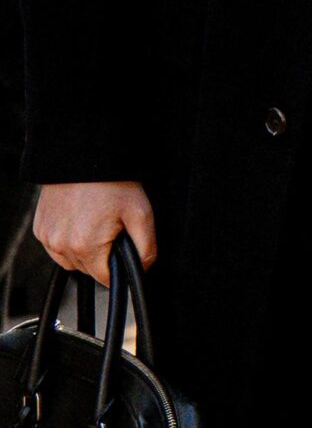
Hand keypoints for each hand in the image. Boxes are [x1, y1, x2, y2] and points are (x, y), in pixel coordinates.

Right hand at [33, 183, 155, 285]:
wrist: (85, 157)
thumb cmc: (113, 183)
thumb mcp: (141, 214)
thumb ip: (146, 248)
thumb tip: (143, 269)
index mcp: (85, 246)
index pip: (105, 279)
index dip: (119, 269)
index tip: (124, 251)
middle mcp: (60, 246)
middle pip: (88, 270)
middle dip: (103, 256)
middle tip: (112, 228)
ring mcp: (47, 238)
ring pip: (72, 261)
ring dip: (85, 250)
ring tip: (96, 223)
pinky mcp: (40, 229)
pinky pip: (57, 247)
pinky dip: (69, 241)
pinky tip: (81, 220)